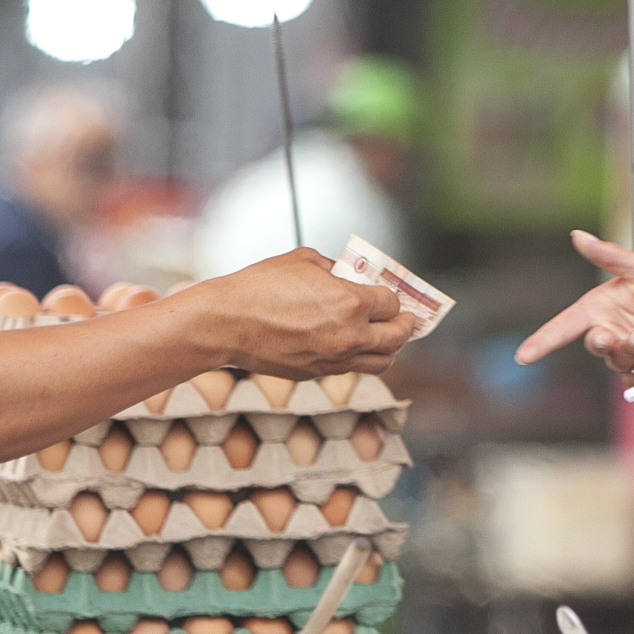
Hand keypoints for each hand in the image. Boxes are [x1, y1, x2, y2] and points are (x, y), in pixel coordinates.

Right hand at [196, 248, 417, 377]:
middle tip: (406, 319)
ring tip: (387, 337)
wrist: (227, 323)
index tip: (390, 294)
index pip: (393, 303)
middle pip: (398, 336)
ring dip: (389, 348)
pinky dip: (359, 357)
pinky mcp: (317, 373)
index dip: (393, 297)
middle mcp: (350, 336)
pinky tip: (352, 344)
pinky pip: (351, 368)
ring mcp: (335, 360)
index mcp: (352, 303)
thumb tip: (349, 275)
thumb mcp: (305, 260)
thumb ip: (335, 268)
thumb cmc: (260, 286)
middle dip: (405, 324)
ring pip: (382, 362)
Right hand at [516, 230, 633, 371]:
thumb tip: (578, 236)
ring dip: (633, 348)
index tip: (524, 356)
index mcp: (602, 307)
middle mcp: (611, 330)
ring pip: (616, 360)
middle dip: (601, 342)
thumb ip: (609, 256)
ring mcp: (629, 352)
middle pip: (591, 345)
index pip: (565, 326)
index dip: (543, 341)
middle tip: (612, 335)